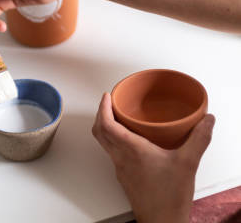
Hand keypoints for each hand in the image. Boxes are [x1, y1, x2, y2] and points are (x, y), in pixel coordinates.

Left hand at [92, 93, 214, 222]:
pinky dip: (115, 141)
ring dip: (106, 128)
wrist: (162, 221)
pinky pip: (113, 153)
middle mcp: (121, 158)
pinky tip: (131, 141)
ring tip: (119, 117)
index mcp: (132, 150)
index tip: (107, 96)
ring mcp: (120, 168)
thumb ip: (199, 139)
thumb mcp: (188, 163)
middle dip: (101, 114)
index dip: (103, 108)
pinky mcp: (124, 176)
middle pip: (99, 132)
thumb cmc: (169, 197)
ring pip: (104, 143)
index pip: (106, 125)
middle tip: (109, 103)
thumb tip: (206, 120)